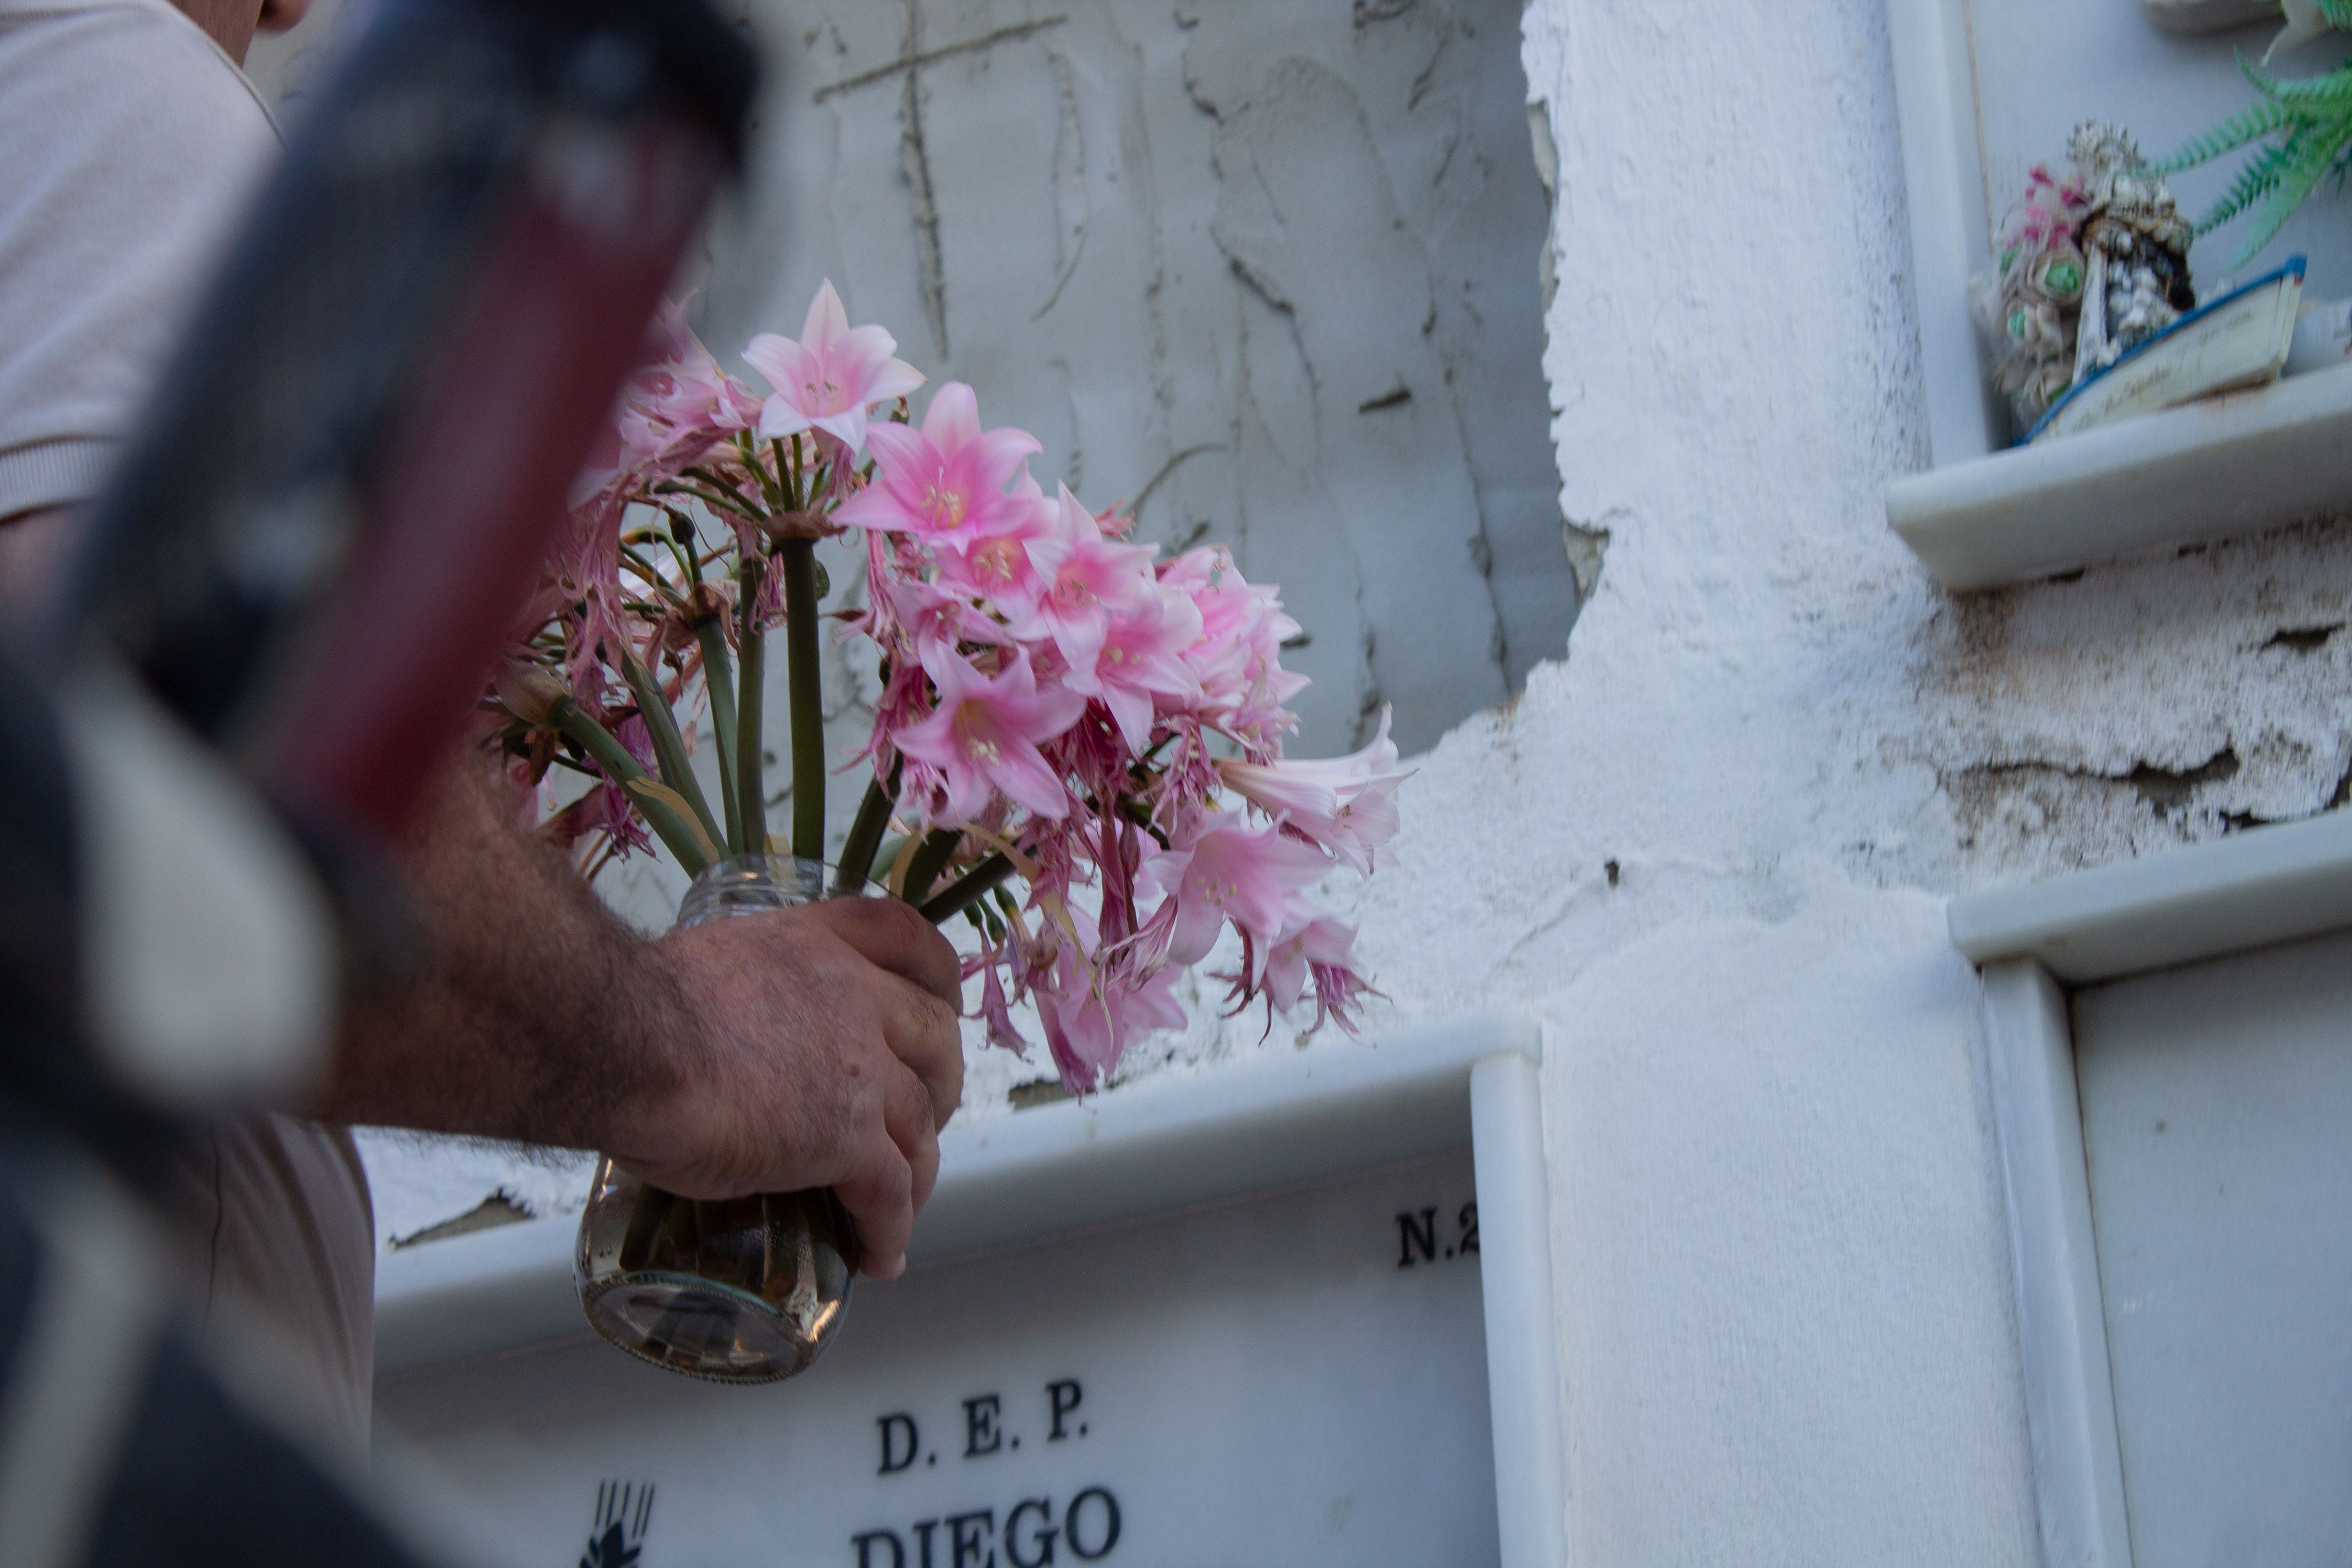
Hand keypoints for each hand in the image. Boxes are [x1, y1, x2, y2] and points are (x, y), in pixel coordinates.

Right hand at [613, 896, 964, 1280]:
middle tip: (924, 1118)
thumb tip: (708, 1036)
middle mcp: (852, 995)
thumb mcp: (701, 969)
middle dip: (941, 1080)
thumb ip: (737, 995)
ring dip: (921, 1167)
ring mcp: (858, 1067)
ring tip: (905, 1203)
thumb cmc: (627, 1007)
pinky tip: (879, 1258)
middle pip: (934, 1035)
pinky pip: (888, 1191)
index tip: (940, 1004)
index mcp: (815, 943)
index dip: (933, 976)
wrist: (621, 1044)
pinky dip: (890, 1230)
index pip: (904, 938)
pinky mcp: (846, 1136)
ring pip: (922, 1120)